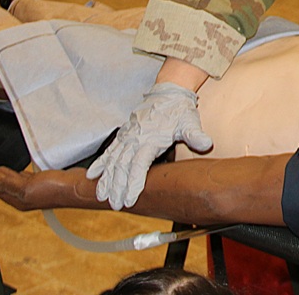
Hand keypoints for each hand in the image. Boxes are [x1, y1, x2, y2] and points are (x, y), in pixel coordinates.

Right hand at [86, 82, 212, 209]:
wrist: (168, 93)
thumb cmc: (179, 110)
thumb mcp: (189, 122)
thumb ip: (195, 135)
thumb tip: (207, 144)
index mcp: (151, 139)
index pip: (139, 165)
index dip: (133, 182)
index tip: (130, 199)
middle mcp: (135, 139)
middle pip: (123, 167)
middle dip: (117, 187)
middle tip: (115, 205)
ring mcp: (128, 137)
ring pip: (113, 161)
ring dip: (107, 179)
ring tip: (102, 196)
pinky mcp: (124, 135)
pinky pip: (109, 151)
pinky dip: (100, 164)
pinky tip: (92, 176)